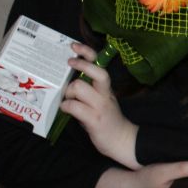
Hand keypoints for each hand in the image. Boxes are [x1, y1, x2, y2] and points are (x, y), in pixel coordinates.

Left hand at [61, 43, 139, 168]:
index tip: (74, 46)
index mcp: (106, 88)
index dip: (87, 53)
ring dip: (68, 92)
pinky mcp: (94, 119)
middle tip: (69, 63)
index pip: (100, 65)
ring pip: (79, 88)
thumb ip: (89, 90)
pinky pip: (74, 107)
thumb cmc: (107, 120)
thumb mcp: (101, 101)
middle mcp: (105, 94)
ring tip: (67, 99)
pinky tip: (66, 110)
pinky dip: (66, 106)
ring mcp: (100, 106)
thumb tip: (68, 80)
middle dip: (80, 65)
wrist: (122, 141)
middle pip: (96, 72)